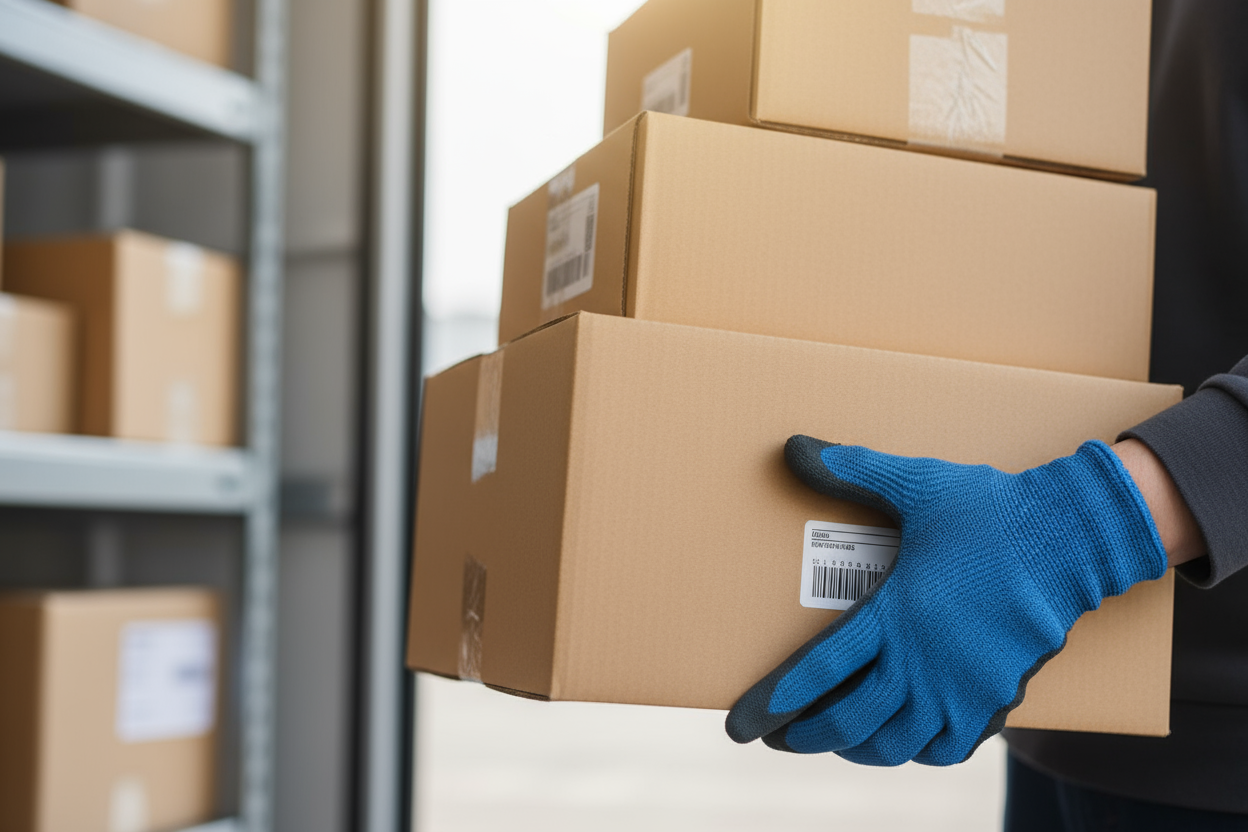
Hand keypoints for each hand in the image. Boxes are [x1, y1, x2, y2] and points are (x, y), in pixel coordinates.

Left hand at [725, 435, 1167, 765]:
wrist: (1071, 538)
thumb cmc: (988, 510)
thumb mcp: (915, 484)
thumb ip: (851, 469)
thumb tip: (794, 447)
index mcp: (896, 613)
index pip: (818, 671)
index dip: (775, 701)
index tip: (742, 723)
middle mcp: (924, 660)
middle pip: (848, 721)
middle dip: (802, 736)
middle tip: (775, 737)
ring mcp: (962, 687)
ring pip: (894, 744)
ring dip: (853, 748)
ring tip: (827, 739)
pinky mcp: (996, 698)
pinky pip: (947, 749)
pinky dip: (915, 752)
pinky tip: (897, 741)